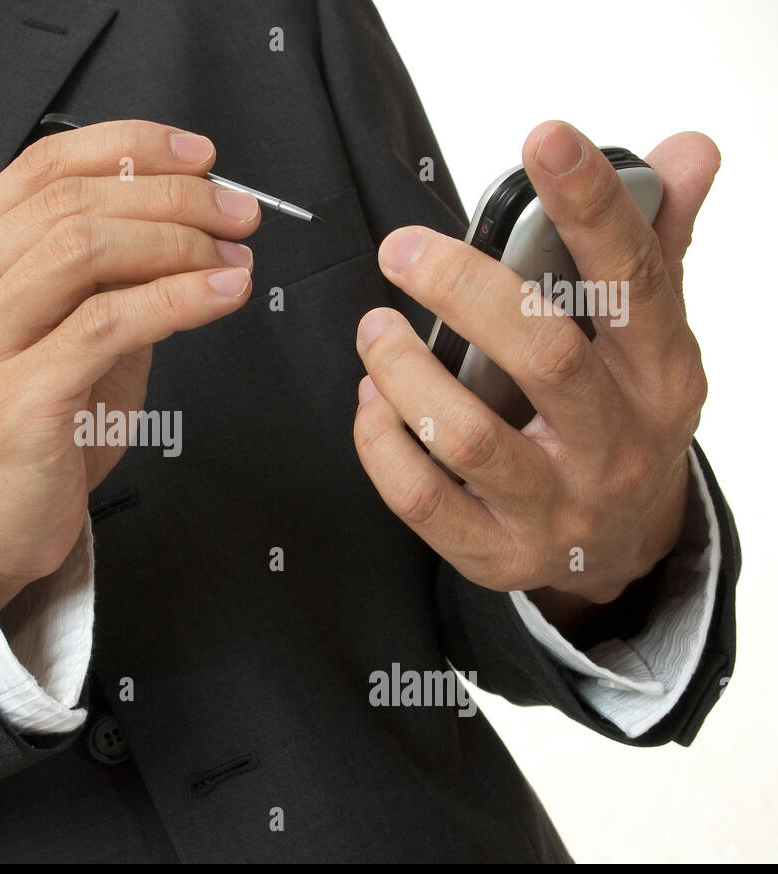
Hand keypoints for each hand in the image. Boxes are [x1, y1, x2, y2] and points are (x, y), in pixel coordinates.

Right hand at [0, 120, 257, 611]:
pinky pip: (108, 323)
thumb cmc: (34, 418)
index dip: (130, 147)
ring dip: (178, 243)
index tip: (201, 157)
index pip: (43, 167)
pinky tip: (221, 294)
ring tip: (232, 255)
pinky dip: (178, 298)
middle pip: (71, 204)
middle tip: (237, 214)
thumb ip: (105, 267)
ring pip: (84, 252)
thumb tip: (190, 212)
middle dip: (172, 197)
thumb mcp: (62, 324)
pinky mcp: (14, 399)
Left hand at [353, 121, 718, 616]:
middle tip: (402, 249)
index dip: (591, 206)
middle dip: (464, 289)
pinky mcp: (497, 551)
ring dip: (404, 371)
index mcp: (661, 374)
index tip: (545, 140)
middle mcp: (616, 443)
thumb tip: (685, 149)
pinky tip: (370, 401)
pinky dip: (380, 442)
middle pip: (544, 355)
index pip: (635, 280)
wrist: (623, 546)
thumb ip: (656, 244)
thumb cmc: (622, 420)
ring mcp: (557, 507)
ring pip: (468, 435)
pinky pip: (420, 498)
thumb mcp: (650, 338)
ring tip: (374, 328)